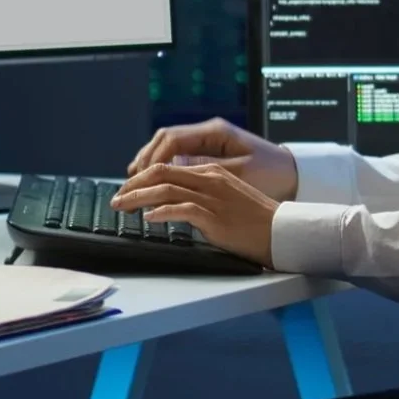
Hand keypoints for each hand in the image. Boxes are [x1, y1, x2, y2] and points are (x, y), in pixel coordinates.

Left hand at [111, 162, 279, 266]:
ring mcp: (211, 197)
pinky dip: (160, 212)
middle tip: (116, 198)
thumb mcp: (227, 198)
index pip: (167, 167)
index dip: (142, 177)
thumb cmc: (256, 220)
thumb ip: (203, 195)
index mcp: (211, 172)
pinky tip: (148, 218)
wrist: (282, 231)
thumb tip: (175, 203)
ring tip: (122, 207)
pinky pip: (181, 209)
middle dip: (133, 185)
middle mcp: (209, 179)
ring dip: (137, 198)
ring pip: (164, 190)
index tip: (128, 189)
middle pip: (160, 174)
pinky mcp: (214, 217)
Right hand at [128, 117, 298, 200]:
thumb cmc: (273, 174)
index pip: (172, 139)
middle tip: (130, 182)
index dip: (152, 158)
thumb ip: (206, 170)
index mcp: (215, 132)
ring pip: (169, 145)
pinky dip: (163, 164)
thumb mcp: (240, 173)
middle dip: (145, 159)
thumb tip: (173, 170)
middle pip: (165, 139)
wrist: (295, 172)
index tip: (139, 177)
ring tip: (135, 180)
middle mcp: (209, 131)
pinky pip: (179, 154)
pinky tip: (155, 179)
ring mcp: (209, 140)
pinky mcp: (210, 151)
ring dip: (151, 161)